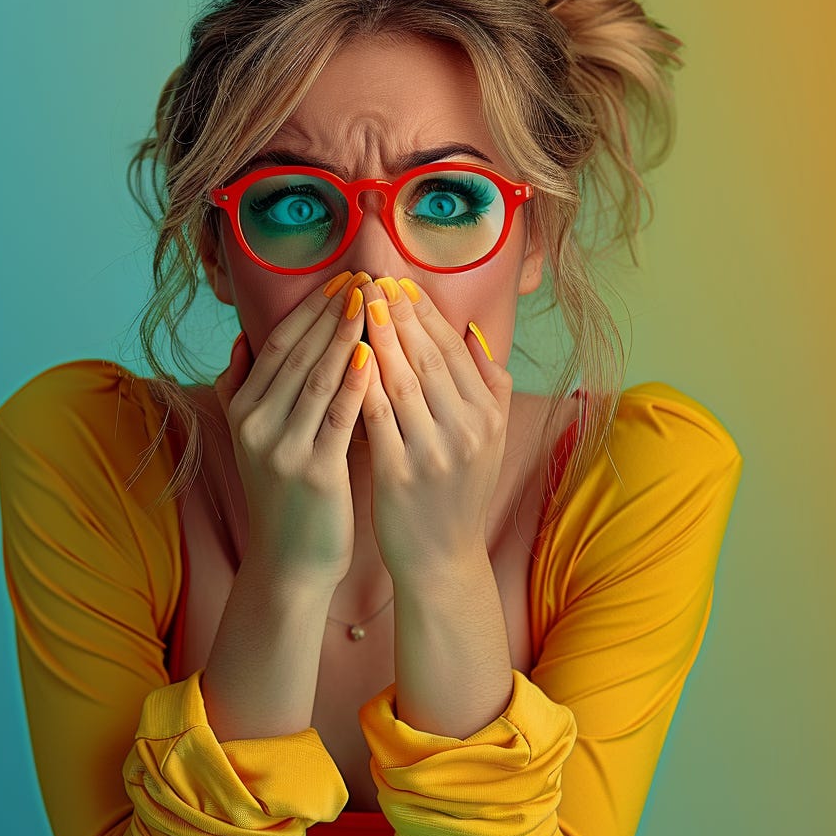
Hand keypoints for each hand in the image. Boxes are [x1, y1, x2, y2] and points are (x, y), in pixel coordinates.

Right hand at [213, 270, 373, 590]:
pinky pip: (339, 417)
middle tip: (363, 276)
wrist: (289, 562)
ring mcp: (282, 449)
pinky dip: (355, 382)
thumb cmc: (284, 495)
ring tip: (372, 300)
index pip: (276, 345)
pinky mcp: (315, 473)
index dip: (308, 309)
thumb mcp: (254, 440)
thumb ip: (244, 388)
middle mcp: (256, 425)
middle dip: (331, 311)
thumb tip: (244, 338)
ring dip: (346, 334)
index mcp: (242, 411)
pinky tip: (373, 354)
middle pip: (297, 354)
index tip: (340, 279)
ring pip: (317, 378)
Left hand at [357, 277, 513, 576]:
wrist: (442, 559)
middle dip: (397, 312)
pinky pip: (376, 415)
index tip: (399, 281)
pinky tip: (345, 354)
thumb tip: (472, 333)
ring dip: (377, 336)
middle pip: (427, 356)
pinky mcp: (400, 474)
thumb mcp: (490, 440)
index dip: (425, 312)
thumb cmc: (458, 493)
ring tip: (355, 303)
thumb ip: (488, 386)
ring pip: (401, 378)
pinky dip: (361, 381)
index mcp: (489, 416)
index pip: (453, 350)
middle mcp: (467, 430)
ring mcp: (434, 452)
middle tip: (372, 276)